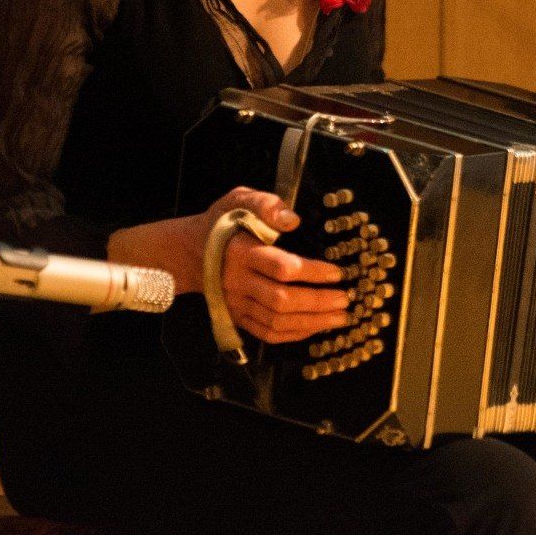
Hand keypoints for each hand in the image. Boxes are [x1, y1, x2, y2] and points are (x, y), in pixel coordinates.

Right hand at [198, 187, 350, 344]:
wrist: (190, 252)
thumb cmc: (222, 223)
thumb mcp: (238, 200)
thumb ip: (264, 204)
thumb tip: (292, 220)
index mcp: (242, 252)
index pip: (281, 267)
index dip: (312, 272)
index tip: (337, 272)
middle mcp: (239, 282)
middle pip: (281, 300)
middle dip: (318, 302)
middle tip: (345, 299)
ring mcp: (237, 303)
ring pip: (277, 321)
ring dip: (312, 323)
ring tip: (338, 317)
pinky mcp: (238, 316)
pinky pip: (267, 333)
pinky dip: (294, 334)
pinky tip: (315, 327)